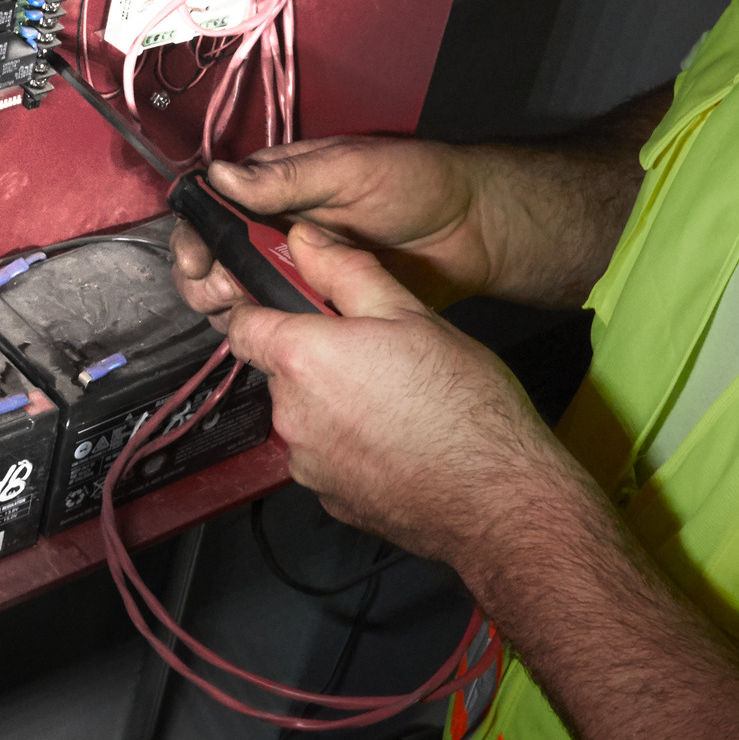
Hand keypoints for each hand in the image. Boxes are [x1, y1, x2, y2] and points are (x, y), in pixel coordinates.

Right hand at [167, 133, 495, 321]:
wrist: (473, 231)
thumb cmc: (420, 182)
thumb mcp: (352, 169)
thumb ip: (288, 179)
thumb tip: (223, 176)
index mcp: (278, 186)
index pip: (214, 208)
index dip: (198, 234)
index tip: (201, 257)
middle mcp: (278, 229)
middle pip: (216, 258)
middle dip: (206, 278)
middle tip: (224, 291)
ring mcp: (297, 270)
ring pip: (239, 295)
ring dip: (230, 307)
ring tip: (245, 312)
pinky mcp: (319, 306)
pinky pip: (280, 324)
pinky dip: (266, 333)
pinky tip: (275, 335)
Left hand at [211, 222, 579, 573]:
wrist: (495, 496)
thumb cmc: (461, 403)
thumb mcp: (410, 313)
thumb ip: (345, 272)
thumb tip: (304, 241)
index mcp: (301, 359)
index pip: (242, 327)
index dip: (263, 311)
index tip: (291, 308)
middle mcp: (291, 414)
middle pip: (283, 372)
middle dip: (317, 359)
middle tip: (376, 352)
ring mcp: (308, 463)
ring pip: (307, 417)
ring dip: (336, 404)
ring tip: (397, 401)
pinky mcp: (330, 499)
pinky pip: (329, 458)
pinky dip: (352, 446)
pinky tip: (399, 441)